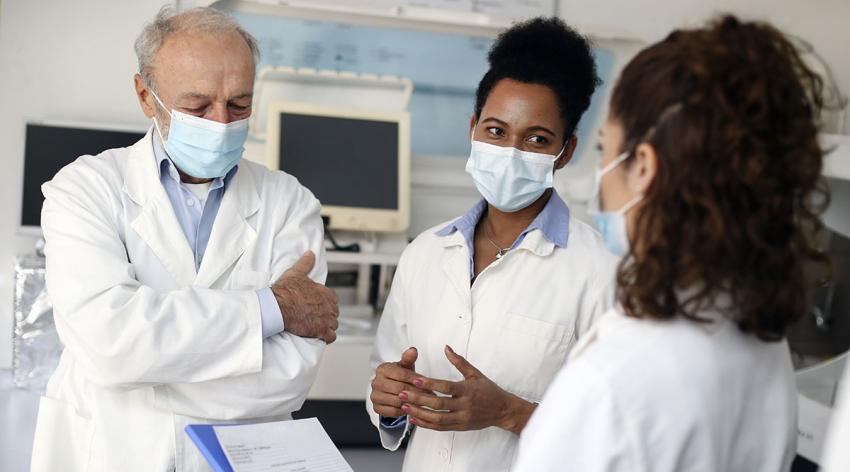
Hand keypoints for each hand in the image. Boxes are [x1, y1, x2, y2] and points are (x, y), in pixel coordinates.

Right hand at [271, 251, 338, 343]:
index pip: (333, 299)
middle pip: (334, 313)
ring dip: (327, 326)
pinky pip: (330, 337)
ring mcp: (326, 319)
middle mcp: (328, 306)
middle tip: (317, 317)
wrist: (277, 307)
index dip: (326, 303)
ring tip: (317, 327)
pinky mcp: (320, 331)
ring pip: (333, 325)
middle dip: (327, 315)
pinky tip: (320, 336)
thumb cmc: (286, 291)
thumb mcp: (296, 273)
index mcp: (326, 293)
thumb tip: (310, 254)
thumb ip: (306, 263)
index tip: (319, 305)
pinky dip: (326, 337)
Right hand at [371, 347, 432, 417]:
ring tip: (425, 402)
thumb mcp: (405, 367)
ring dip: (412, 403)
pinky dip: (405, 411)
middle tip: (430, 395)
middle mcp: (376, 382)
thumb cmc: (400, 376)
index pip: (401, 374)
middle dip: (416, 392)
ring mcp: (375, 396)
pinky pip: (394, 412)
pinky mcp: (376, 408)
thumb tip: (413, 350)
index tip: (428, 383)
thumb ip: (409, 359)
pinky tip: (414, 409)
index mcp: (382, 369)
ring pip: (397, 401)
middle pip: (400, 388)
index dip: (415, 379)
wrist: (391, 389)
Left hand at [399, 345, 535, 434]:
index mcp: (467, 390)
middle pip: (438, 404)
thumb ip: (459, 362)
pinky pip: (440, 427)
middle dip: (418, 399)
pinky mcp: (460, 427)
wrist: (503, 410)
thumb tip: (446, 348)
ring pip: (437, 418)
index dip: (430, 384)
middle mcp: (464, 405)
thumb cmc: (489, 390)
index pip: (445, 387)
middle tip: (402, 394)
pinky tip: (414, 419)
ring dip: (419, 413)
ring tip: (404, 407)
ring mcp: (462, 418)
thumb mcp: (476, 374)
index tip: (415, 379)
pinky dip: (426, 424)